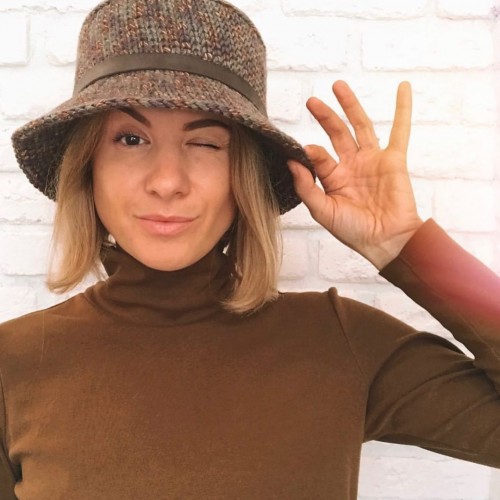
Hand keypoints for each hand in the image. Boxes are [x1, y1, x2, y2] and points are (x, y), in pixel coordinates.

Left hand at [288, 80, 423, 268]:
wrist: (385, 240)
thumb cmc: (353, 230)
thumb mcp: (323, 210)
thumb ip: (306, 186)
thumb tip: (291, 161)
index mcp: (333, 178)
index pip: (318, 156)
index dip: (309, 152)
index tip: (299, 150)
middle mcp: (351, 165)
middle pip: (337, 133)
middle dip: (325, 116)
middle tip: (311, 101)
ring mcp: (372, 160)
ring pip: (360, 126)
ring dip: (350, 105)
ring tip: (338, 86)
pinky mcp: (393, 160)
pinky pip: (400, 130)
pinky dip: (403, 109)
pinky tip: (402, 88)